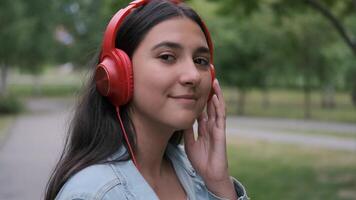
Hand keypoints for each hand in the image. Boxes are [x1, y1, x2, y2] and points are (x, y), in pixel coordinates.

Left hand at [183, 79, 236, 198]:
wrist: (209, 173)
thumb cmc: (201, 160)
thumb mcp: (190, 142)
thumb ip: (188, 130)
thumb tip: (183, 118)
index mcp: (204, 127)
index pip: (202, 109)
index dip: (199, 98)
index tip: (195, 86)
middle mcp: (212, 125)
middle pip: (211, 105)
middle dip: (210, 92)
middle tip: (208, 78)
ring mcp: (217, 128)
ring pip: (218, 108)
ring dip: (217, 95)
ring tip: (214, 81)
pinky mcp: (221, 133)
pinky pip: (220, 117)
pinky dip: (218, 107)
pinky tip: (215, 97)